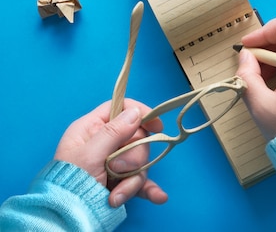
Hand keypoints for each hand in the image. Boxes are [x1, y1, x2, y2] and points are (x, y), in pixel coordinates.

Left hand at [54, 99, 168, 207]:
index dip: (140, 113)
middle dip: (131, 157)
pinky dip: (150, 190)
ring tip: (115, 194)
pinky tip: (159, 197)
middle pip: (136, 137)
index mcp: (91, 129)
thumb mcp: (89, 155)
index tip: (156, 125)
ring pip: (141, 161)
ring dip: (132, 179)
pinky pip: (142, 181)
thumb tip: (135, 112)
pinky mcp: (122, 182)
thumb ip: (113, 132)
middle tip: (116, 169)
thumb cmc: (69, 184)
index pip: (120, 108)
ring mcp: (115, 163)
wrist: (67, 217)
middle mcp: (105, 143)